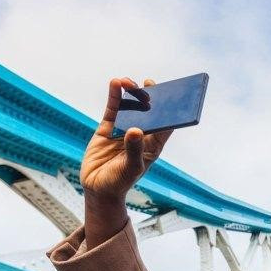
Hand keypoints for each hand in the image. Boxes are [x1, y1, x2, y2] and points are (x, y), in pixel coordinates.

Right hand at [80, 77, 171, 199]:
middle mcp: (141, 134)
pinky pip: (113, 109)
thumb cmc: (120, 181)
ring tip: (128, 82)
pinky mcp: (108, 128)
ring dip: (131, 93)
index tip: (172, 95)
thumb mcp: (130, 168)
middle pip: (149, 111)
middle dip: (150, 96)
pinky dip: (115, 96)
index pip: (166, 125)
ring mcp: (124, 129)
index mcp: (153, 145)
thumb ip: (133, 150)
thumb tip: (135, 130)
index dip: (171, 110)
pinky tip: (115, 83)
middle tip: (150, 83)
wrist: (98, 188)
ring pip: (130, 107)